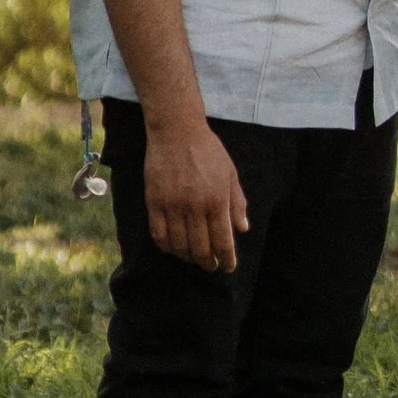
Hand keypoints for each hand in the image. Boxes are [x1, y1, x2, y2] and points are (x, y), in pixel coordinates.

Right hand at [141, 119, 249, 272]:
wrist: (177, 130)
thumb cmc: (208, 150)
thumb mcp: (230, 173)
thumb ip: (237, 202)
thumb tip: (242, 229)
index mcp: (217, 200)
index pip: (223, 241)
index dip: (226, 259)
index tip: (228, 267)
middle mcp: (195, 206)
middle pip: (201, 249)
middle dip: (208, 263)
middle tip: (211, 266)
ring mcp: (172, 205)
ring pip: (179, 246)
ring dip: (188, 257)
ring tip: (194, 258)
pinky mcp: (154, 201)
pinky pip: (159, 234)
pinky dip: (167, 247)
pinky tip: (174, 247)